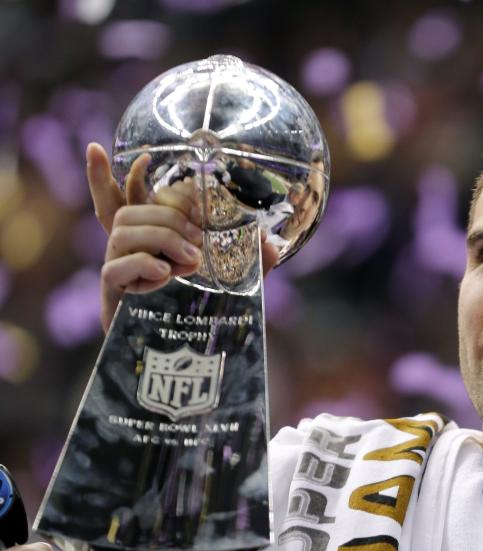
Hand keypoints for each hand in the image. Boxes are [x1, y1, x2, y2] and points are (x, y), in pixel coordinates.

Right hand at [86, 143, 280, 332]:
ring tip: (192, 260)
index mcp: (152, 242)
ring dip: (161, 236)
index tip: (146, 156)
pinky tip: (167, 273)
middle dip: (166, 215)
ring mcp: (117, 272)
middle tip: (199, 240)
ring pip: (121, 230)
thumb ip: (251, 264)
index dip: (127, 175)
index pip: (128, 198)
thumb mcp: (235, 285)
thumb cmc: (204, 318)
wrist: (184, 364)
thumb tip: (273, 246)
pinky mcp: (112, 296)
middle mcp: (130, 252)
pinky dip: (143, 264)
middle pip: (128, 211)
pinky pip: (114, 269)